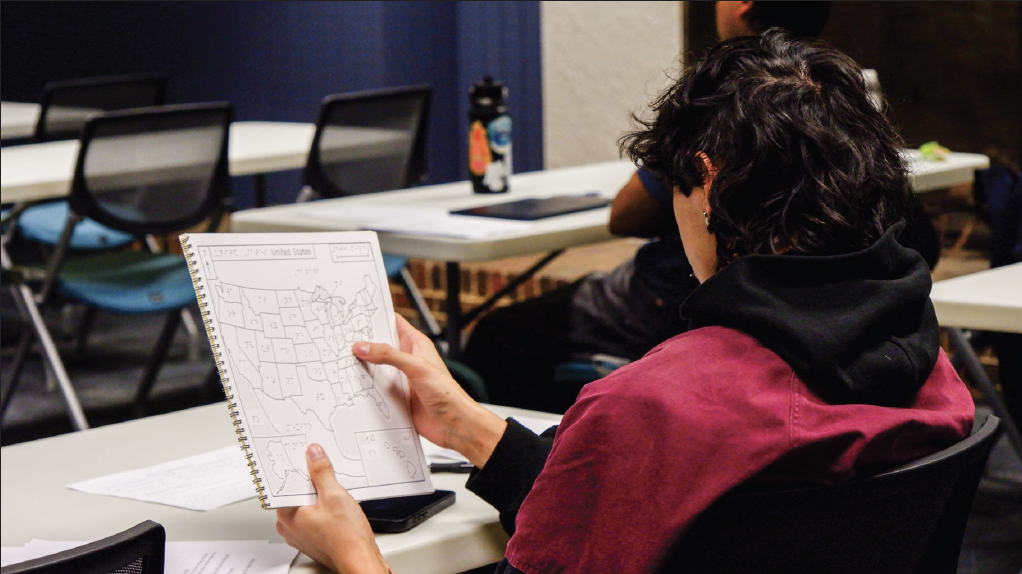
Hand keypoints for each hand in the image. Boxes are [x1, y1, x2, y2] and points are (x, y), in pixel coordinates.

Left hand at [276, 444, 389, 573]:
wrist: (359, 560)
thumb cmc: (346, 538)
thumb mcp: (334, 495)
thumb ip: (322, 472)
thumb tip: (314, 455)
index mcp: (287, 514)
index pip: (287, 482)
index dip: (300, 466)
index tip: (309, 456)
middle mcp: (289, 526)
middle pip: (297, 492)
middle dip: (312, 481)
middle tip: (325, 470)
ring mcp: (300, 534)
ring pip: (306, 504)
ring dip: (319, 495)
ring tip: (335, 492)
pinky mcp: (312, 538)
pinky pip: (313, 516)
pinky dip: (323, 508)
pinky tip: (337, 506)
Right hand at [353, 315, 505, 467]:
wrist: (453, 424)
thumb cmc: (447, 394)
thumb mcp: (417, 368)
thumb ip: (389, 356)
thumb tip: (363, 347)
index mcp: (416, 345)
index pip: (394, 323)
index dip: (377, 316)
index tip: (356, 313)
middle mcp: (408, 360)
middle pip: (380, 346)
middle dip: (363, 343)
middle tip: (341, 339)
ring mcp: (401, 379)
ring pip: (376, 368)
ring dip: (362, 367)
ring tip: (340, 362)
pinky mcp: (397, 397)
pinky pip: (376, 389)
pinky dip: (365, 388)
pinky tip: (351, 388)